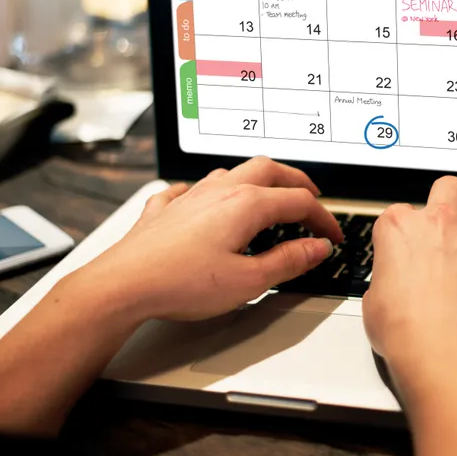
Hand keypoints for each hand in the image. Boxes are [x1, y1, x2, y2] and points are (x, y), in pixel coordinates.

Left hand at [74, 156, 343, 322]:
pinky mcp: (164, 210)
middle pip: (269, 170)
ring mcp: (189, 197)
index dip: (323, 219)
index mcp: (246, 205)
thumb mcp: (249, 281)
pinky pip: (189, 189)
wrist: (123, 285)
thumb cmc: (180, 283)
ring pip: (231, 172)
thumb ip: (288, 261)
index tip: (333, 236)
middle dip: (296, 182)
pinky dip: (207, 192)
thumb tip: (316, 248)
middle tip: (311, 198)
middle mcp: (219, 191)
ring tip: (267, 195)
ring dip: (257, 180)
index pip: (299, 203)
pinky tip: (203, 200)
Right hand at [362, 176, 456, 363]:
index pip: (401, 213)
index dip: (407, 230)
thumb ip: (384, 286)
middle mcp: (439, 224)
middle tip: (452, 217)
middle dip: (452, 198)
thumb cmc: (403, 328)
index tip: (409, 247)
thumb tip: (386, 292)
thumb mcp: (372, 304)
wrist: (437, 343)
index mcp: (399, 229)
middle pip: (449, 188)